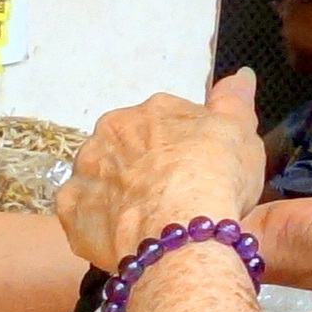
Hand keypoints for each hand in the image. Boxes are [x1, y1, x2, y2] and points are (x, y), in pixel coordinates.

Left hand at [56, 73, 271, 273]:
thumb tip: (241, 75)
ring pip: (99, 177)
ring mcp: (85, 168)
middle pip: (126, 147)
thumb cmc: (216, 178)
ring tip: (143, 219)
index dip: (180, 148)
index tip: (195, 170)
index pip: (164, 122)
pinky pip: (81, 213)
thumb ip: (234, 101)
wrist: (179, 230)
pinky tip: (119, 236)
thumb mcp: (240, 132)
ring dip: (115, 192)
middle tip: (168, 196)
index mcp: (152, 110)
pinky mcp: (70, 208)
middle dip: (142, 166)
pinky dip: (96, 223)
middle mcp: (110, 131)